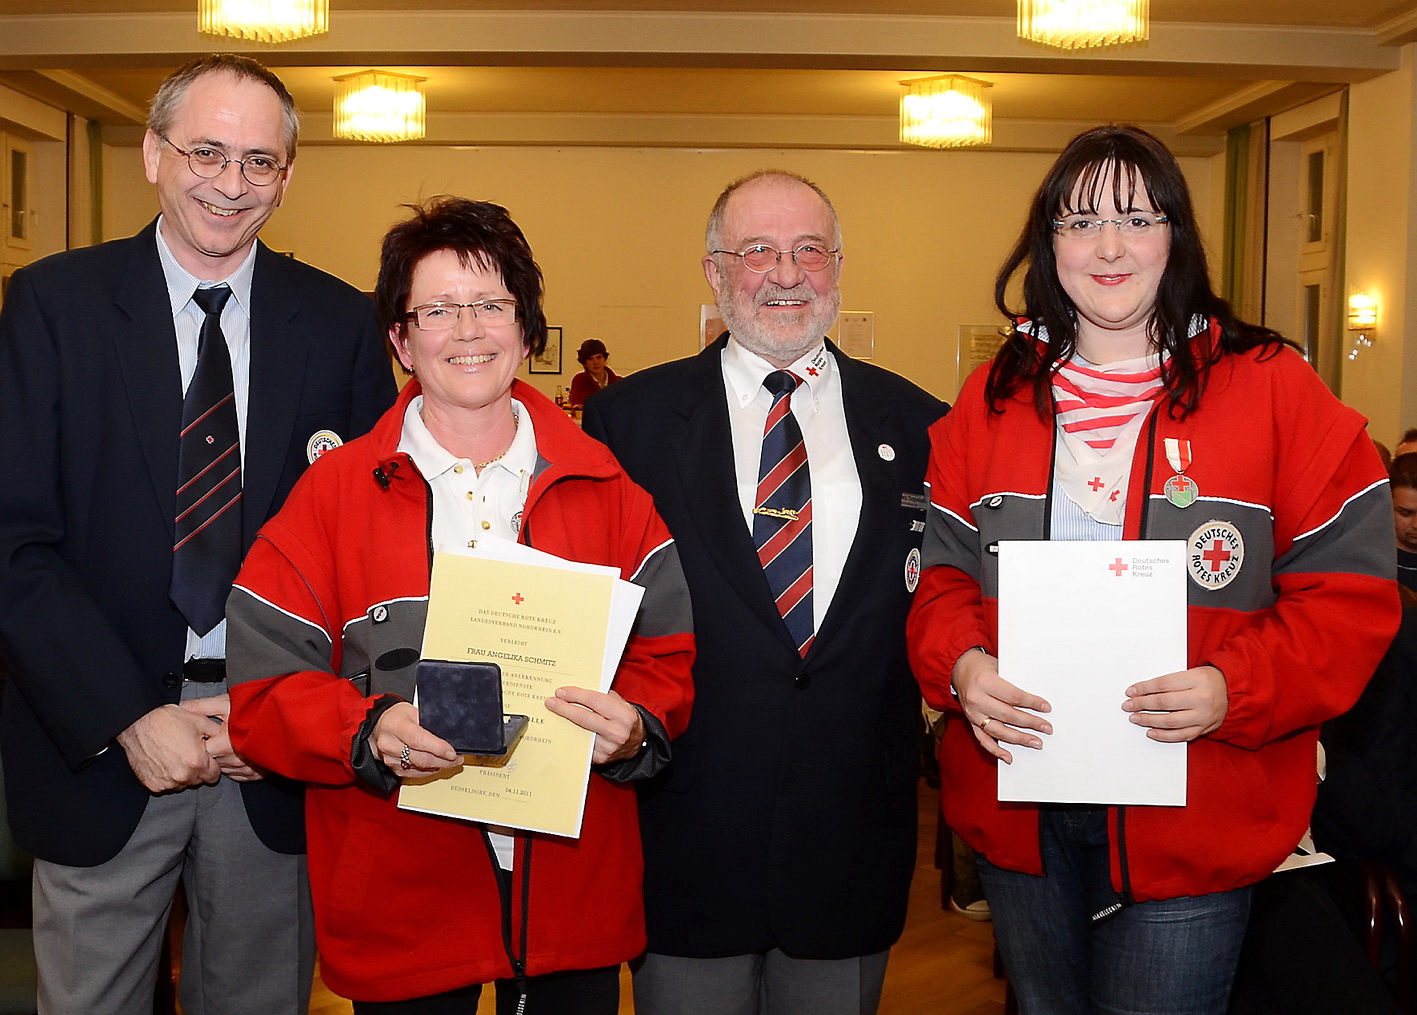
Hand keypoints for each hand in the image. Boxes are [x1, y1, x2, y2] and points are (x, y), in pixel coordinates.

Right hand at [115, 704, 221, 792]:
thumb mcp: (199, 721)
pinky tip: (163, 761)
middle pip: (198, 781)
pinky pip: (165, 785)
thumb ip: (216, 734)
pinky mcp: (152, 784)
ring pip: (182, 784)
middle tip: (188, 754)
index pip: (214, 776)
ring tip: (175, 756)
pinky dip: (166, 777)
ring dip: (182, 775)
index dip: (211, 766)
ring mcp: (166, 782)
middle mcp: (182, 776)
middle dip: (197, 770)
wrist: (137, 722)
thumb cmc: (167, 720)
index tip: (205, 758)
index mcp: (197, 762)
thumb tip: (224, 738)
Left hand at [180, 694, 263, 781]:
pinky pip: (236, 775)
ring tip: (229, 743)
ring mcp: (246, 768)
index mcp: (224, 744)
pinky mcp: (256, 774)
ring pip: (223, 769)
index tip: (203, 735)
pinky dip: (234, 767)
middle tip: (217, 737)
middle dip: (212, 751)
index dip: (200, 743)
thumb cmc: (255, 708)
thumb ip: (201, 707)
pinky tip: (238, 753)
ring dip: (223, 759)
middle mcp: (235, 760)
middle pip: (211, 762)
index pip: (201, 752)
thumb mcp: (225, 703)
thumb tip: (181, 707)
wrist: (283, 717)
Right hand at [370, 702, 460, 777]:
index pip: (419, 740)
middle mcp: (390, 744)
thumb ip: (429, 721)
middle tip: (456, 758)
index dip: (438, 748)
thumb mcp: (412, 711)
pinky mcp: (393, 769)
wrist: (378, 728)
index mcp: (395, 725)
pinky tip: (437, 766)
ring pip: (419, 768)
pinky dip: (429, 771)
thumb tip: (450, 733)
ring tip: (451, 762)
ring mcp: (390, 758)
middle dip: (443, 761)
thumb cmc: (396, 717)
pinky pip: (415, 774)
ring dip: (438, 767)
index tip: (452, 752)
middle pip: (421, 758)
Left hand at [545, 687, 644, 764]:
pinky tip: (563, 729)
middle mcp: (616, 732)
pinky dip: (571, 736)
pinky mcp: (600, 758)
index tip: (561, 692)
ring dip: (564, 723)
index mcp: (623, 715)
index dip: (576, 695)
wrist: (638, 743)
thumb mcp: (621, 704)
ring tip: (553, 714)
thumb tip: (577, 691)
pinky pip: (581, 745)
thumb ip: (603, 697)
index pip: (595, 701)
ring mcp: (608, 747)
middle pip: (584, 718)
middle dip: (564, 709)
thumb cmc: (626, 719)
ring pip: (580, 733)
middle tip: (551, 702)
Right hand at [952, 648, 1051, 763]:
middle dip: (1030, 723)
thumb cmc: (982, 667)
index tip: (1046, 708)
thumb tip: (1036, 701)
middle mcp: (977, 699)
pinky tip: (1009, 757)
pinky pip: (983, 740)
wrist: (959, 670)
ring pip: (998, 731)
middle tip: (1046, 728)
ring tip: (1035, 742)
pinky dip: (996, 750)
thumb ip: (1013, 682)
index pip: (1013, 696)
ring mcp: (972, 713)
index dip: (1032, 703)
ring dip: (1019, 738)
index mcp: (985, 682)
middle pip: (1008, 715)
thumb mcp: (998, 666)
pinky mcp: (970, 722)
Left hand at [1123, 665, 1227, 741]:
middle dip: (1141, 704)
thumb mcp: (1191, 673)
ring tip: (1135, 718)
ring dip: (1149, 720)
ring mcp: (1203, 716)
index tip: (1130, 691)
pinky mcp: (1204, 728)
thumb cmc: (1208, 681)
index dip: (1143, 688)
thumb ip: (1170, 682)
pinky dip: (1164, 735)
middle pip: (1164, 703)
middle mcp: (1201, 698)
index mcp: (1197, 680)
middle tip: (1128, 705)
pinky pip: (1181, 735)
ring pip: (1170, 721)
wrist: (1233, 693)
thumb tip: (1141, 691)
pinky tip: (1151, 732)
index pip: (1163, 685)